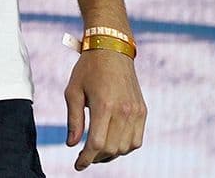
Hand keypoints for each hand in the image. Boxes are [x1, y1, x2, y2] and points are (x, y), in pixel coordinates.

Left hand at [64, 49, 146, 169]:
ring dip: (111, 154)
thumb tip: (72, 144)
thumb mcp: (73, 91)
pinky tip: (113, 143)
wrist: (112, 50)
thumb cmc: (88, 69)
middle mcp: (124, 111)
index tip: (78, 165)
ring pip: (126, 148)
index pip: (97, 144)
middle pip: (112, 149)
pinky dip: (125, 147)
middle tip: (84, 157)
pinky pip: (137, 140)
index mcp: (104, 106)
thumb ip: (74, 120)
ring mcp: (136, 112)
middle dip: (96, 158)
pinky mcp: (142, 111)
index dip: (86, 158)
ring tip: (97, 151)